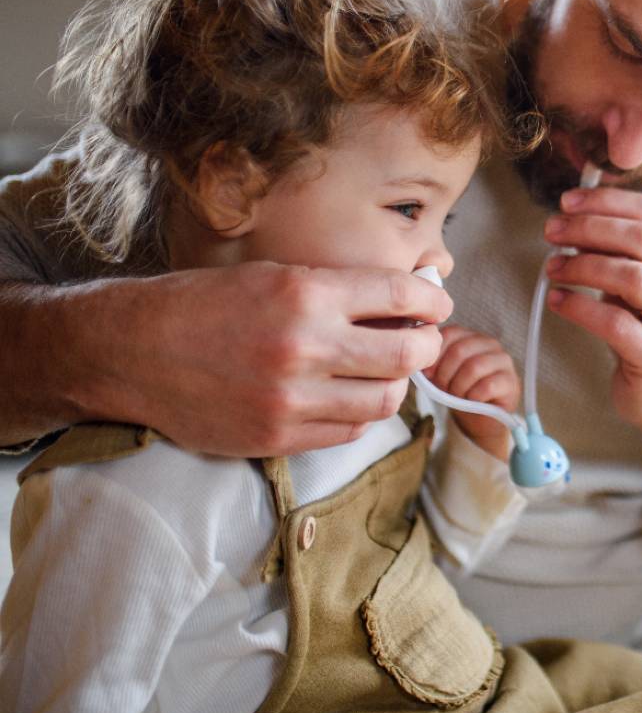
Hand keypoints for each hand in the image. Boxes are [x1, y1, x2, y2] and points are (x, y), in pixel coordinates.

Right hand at [93, 262, 451, 456]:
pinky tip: (350, 394)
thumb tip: (407, 297)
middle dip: (427, 344)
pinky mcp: (278, 438)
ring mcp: (292, 399)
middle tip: (423, 338)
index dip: (431, 299)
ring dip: (396, 382)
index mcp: (305, 294)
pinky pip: (350, 431)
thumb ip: (340, 290)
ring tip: (385, 368)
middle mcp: (304, 347)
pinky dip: (361, 412)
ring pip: (385, 399)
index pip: (399, 295)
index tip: (438, 304)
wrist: (133, 351)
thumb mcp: (273, 275)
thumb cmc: (205, 305)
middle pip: (407, 354)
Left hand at [423, 325, 518, 461]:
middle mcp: (489, 343)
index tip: (429, 374)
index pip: (450, 333)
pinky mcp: (511, 381)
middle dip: (445, 374)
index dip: (435, 355)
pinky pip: (488, 385)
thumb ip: (432, 364)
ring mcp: (503, 361)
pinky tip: (472, 401)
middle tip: (443, 389)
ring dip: (459, 386)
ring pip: (474, 367)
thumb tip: (419, 364)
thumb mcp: (441, 375)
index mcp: (470, 336)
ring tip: (457, 396)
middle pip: (460, 350)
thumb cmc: (459, 392)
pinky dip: (474, 396)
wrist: (481, 417)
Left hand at [542, 186, 641, 433]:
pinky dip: (579, 307)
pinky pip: (615, 324)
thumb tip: (574, 215)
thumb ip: (621, 251)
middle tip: (552, 231)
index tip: (568, 202)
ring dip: (583, 265)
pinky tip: (558, 301)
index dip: (607, 201)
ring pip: (633, 277)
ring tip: (553, 267)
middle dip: (590, 228)